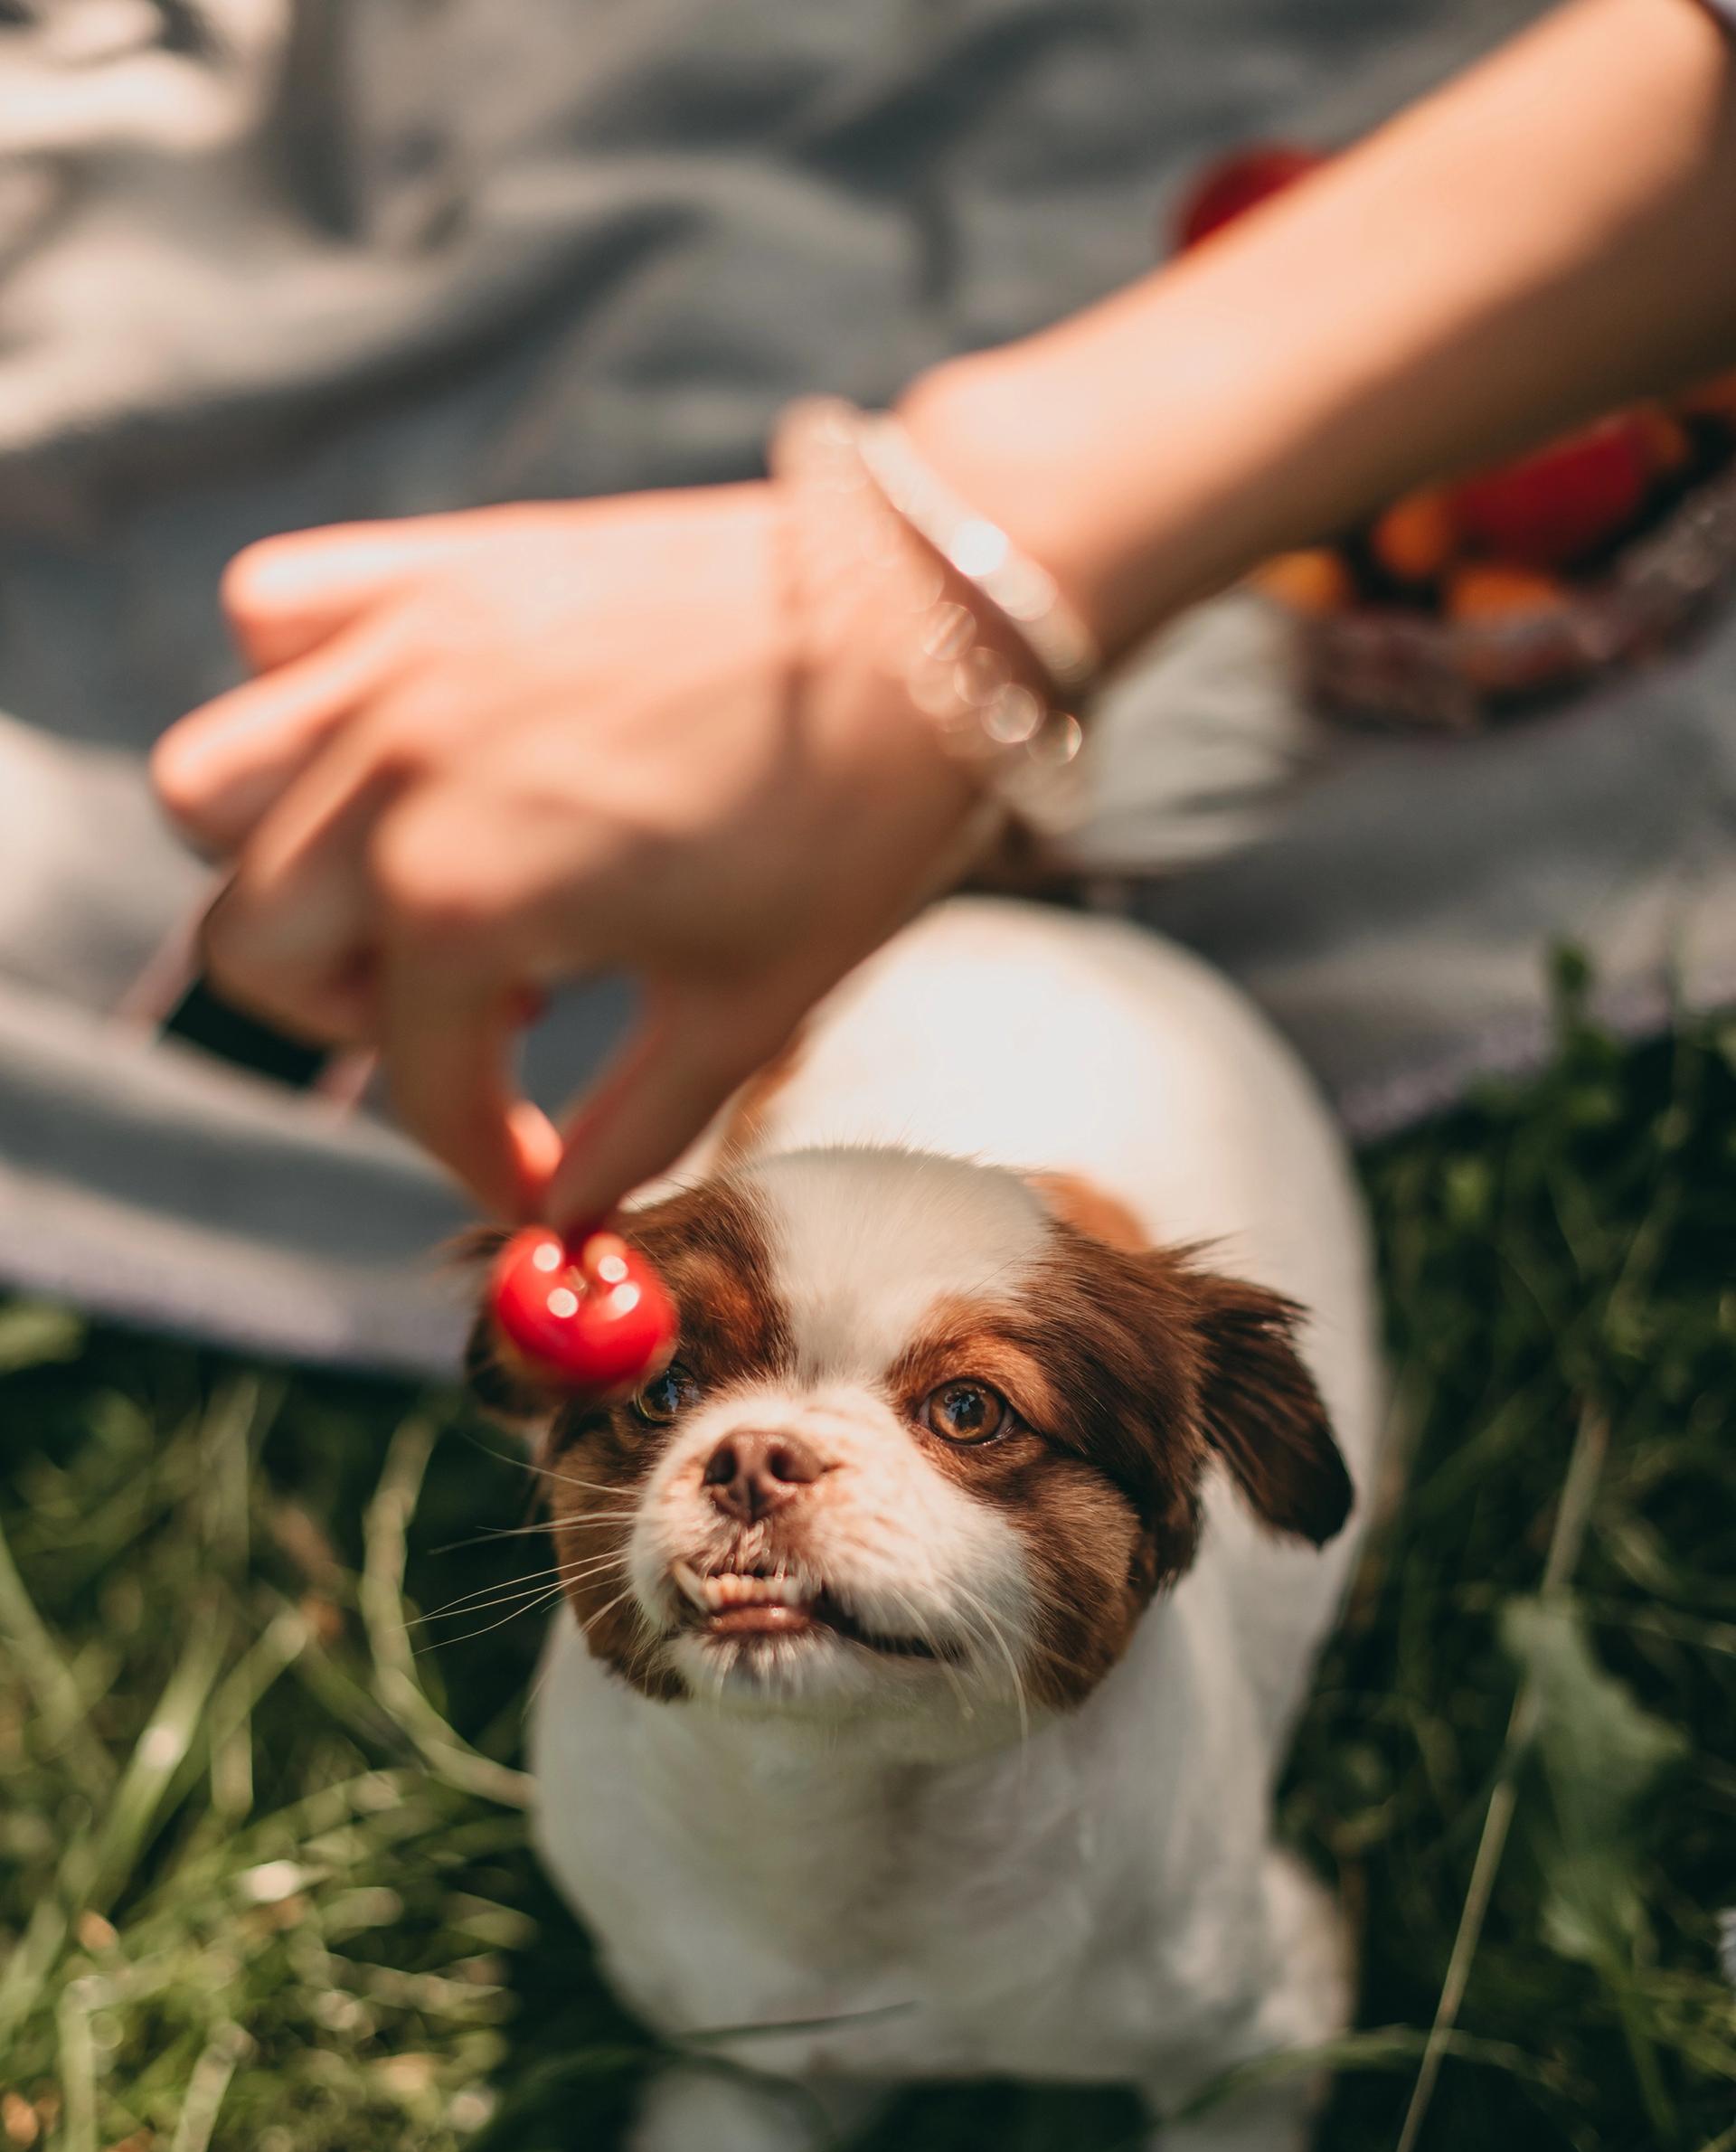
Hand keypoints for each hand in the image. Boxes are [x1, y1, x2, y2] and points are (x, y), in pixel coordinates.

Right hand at [151, 488, 976, 1225]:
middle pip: (253, 946)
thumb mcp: (746, 1010)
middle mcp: (390, 776)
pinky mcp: (433, 571)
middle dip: (351, 1017)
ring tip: (424, 882)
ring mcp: (395, 659)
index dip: (476, 1153)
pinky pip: (274, 620)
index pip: (411, 1078)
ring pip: (213, 785)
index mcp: (463, 899)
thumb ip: (634, 1129)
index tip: (537, 1176)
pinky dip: (300, 690)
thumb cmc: (852, 820)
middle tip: (476, 1022)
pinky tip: (405, 743)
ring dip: (288, 861)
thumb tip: (571, 1216)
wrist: (928, 621)